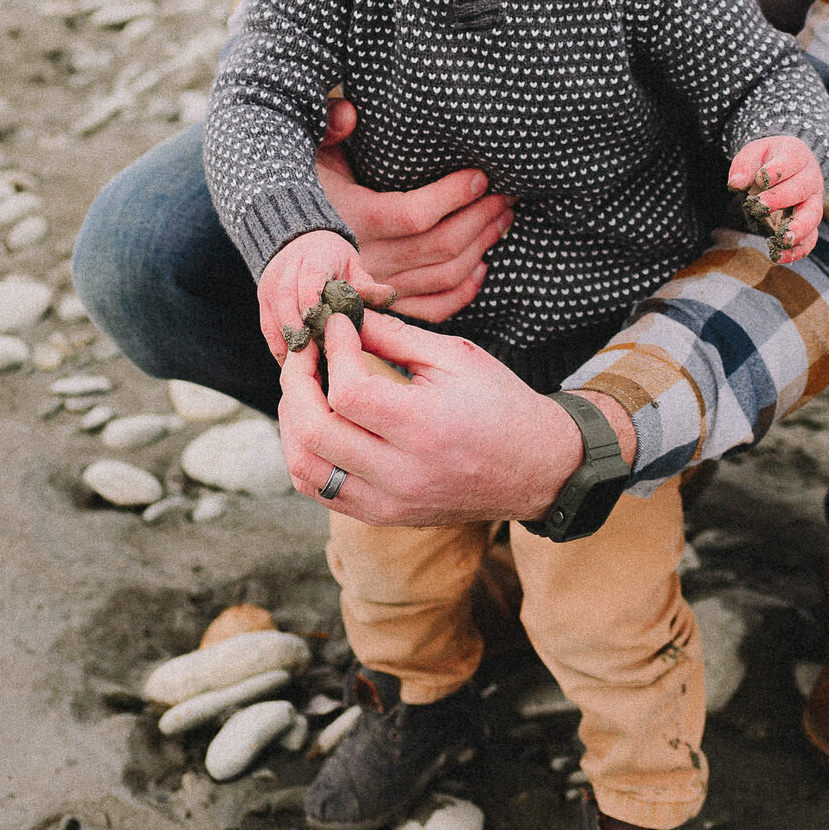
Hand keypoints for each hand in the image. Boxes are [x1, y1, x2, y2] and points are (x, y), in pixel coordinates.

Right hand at [257, 230, 395, 365]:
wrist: (303, 245)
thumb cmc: (335, 261)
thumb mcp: (354, 266)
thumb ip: (367, 285)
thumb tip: (389, 297)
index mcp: (314, 256)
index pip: (309, 274)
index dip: (310, 296)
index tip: (314, 319)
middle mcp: (287, 268)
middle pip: (286, 297)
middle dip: (298, 326)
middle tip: (313, 354)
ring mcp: (271, 284)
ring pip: (274, 315)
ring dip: (289, 341)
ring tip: (307, 365)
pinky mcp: (263, 300)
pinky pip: (268, 327)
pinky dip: (279, 347)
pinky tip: (294, 366)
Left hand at [278, 310, 633, 526]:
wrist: (535, 468)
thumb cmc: (499, 403)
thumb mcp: (455, 356)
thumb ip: (394, 336)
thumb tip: (343, 313)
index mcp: (424, 428)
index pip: (347, 392)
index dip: (331, 350)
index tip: (335, 324)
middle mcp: (401, 474)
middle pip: (313, 432)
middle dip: (296, 381)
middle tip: (304, 350)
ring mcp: (388, 502)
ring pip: (305, 468)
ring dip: (293, 420)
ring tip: (304, 384)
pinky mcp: (383, 516)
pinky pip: (320, 491)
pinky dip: (306, 453)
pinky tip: (317, 420)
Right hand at [315, 97, 511, 322]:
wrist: (281, 233)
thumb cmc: (302, 184)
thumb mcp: (310, 150)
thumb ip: (329, 127)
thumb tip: (349, 112)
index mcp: (353, 220)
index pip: (415, 214)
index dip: (454, 196)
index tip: (481, 175)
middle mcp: (368, 260)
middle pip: (440, 246)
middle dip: (481, 218)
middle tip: (507, 195)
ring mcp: (378, 287)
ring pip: (444, 276)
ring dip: (481, 247)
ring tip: (503, 220)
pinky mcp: (385, 303)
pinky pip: (433, 308)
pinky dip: (463, 292)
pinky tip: (482, 266)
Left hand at [730, 135, 825, 259]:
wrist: (782, 166)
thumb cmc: (766, 160)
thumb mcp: (753, 153)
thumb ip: (744, 165)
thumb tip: (736, 183)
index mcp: (797, 155)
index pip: (791, 161)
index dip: (775, 171)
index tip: (759, 179)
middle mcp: (811, 178)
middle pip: (803, 189)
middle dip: (782, 198)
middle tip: (760, 206)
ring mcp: (813, 201)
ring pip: (812, 216)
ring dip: (798, 229)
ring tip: (782, 240)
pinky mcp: (809, 221)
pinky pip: (810, 238)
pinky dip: (797, 250)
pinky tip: (779, 256)